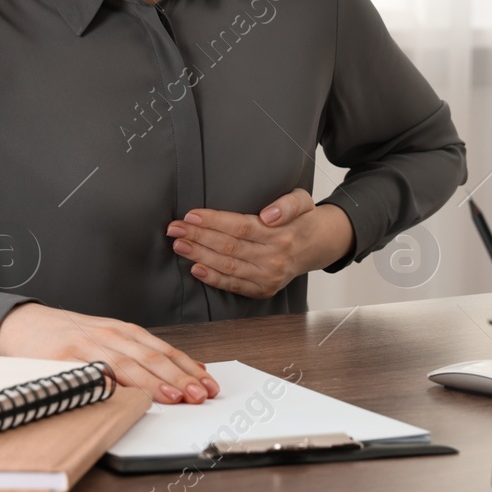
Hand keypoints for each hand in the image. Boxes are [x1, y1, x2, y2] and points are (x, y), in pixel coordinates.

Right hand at [0, 303, 219, 404]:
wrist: (21, 323)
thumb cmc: (69, 336)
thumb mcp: (108, 339)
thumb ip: (140, 354)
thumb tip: (184, 372)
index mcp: (123, 332)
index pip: (163, 350)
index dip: (188, 368)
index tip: (208, 384)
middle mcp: (108, 336)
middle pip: (150, 358)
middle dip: (178, 377)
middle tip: (199, 395)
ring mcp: (85, 347)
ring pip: (125, 366)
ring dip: (152, 383)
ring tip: (174, 397)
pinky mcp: (62, 359)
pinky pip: (87, 373)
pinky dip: (106, 383)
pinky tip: (122, 395)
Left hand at [167, 189, 355, 298]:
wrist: (317, 246)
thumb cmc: (303, 219)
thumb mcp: (303, 201)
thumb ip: (288, 204)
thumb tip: (268, 215)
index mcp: (282, 235)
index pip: (240, 227)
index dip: (213, 222)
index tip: (190, 215)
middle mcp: (274, 258)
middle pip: (229, 247)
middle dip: (198, 237)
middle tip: (174, 229)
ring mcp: (268, 277)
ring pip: (227, 266)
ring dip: (199, 256)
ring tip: (179, 245)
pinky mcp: (263, 290)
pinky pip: (234, 285)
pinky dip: (213, 278)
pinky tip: (195, 269)